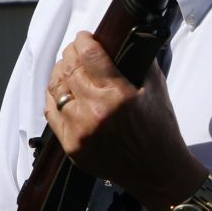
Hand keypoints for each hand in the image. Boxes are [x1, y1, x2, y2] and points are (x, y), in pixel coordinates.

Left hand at [45, 31, 200, 209]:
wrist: (157, 173)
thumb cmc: (160, 131)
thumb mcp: (157, 89)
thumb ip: (141, 61)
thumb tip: (125, 40)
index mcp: (118, 95)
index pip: (88, 55)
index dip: (83, 40)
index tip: (84, 37)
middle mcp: (95, 111)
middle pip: (69, 68)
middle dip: (71, 53)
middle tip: (76, 50)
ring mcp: (80, 130)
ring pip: (56, 88)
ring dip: (60, 73)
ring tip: (67, 68)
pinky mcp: (72, 146)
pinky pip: (51, 113)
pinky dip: (53, 97)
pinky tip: (61, 91)